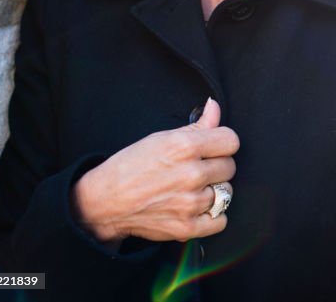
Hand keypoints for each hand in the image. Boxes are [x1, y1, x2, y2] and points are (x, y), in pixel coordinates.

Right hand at [70, 97, 238, 245]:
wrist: (104, 202)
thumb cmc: (130, 167)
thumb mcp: (160, 138)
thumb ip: (196, 125)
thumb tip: (215, 107)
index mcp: (185, 147)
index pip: (231, 141)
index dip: (221, 143)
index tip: (212, 148)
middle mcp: (191, 174)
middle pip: (230, 167)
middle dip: (216, 167)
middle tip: (196, 170)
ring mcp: (190, 203)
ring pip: (226, 193)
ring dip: (213, 191)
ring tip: (191, 189)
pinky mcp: (187, 227)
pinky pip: (220, 221)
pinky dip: (212, 217)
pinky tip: (196, 208)